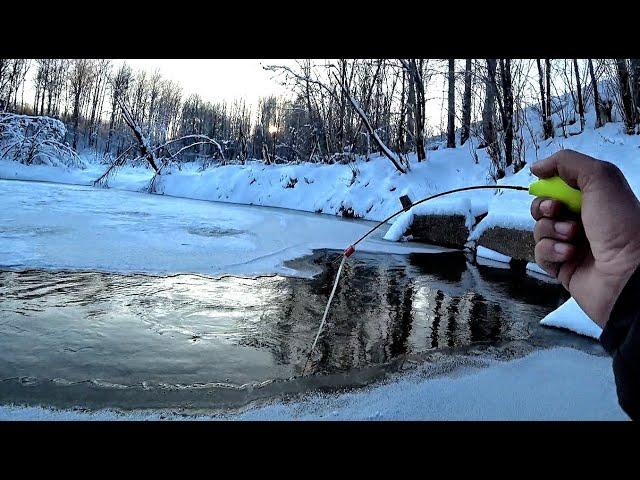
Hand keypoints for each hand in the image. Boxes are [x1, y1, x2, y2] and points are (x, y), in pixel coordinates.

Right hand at [530, 149, 639, 327]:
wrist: (628, 273)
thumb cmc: (619, 223)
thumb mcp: (600, 178)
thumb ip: (567, 163)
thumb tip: (536, 167)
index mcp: (596, 200)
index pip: (561, 186)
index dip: (551, 185)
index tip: (550, 187)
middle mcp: (584, 221)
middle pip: (544, 208)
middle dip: (545, 208)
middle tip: (558, 211)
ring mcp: (572, 245)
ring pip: (540, 230)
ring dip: (551, 230)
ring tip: (572, 237)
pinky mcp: (562, 268)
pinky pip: (541, 254)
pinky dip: (551, 251)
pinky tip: (568, 254)